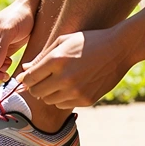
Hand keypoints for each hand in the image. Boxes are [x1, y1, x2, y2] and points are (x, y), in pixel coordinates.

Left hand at [16, 26, 133, 109]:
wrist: (119, 48)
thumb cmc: (90, 41)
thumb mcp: (64, 41)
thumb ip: (42, 56)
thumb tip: (24, 71)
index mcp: (56, 60)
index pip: (29, 78)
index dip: (26, 78)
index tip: (28, 76)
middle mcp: (64, 78)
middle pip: (36, 92)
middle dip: (36, 86)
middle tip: (43, 79)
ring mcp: (76, 91)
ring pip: (49, 100)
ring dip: (50, 92)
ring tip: (60, 80)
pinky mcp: (86, 100)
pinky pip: (64, 104)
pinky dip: (63, 97)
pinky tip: (72, 85)